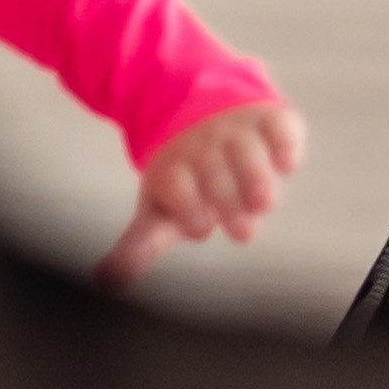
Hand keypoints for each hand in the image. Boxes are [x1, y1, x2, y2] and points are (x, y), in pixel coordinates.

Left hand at [96, 99, 306, 289]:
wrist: (198, 108)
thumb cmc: (182, 179)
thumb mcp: (158, 210)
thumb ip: (137, 247)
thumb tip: (101, 281)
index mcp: (172, 168)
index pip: (177, 188)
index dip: (189, 210)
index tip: (199, 228)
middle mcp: (203, 144)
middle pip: (214, 172)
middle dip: (229, 201)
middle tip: (244, 233)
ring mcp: (236, 128)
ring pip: (247, 149)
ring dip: (256, 176)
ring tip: (264, 204)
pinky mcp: (267, 117)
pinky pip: (278, 124)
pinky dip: (285, 142)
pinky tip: (287, 164)